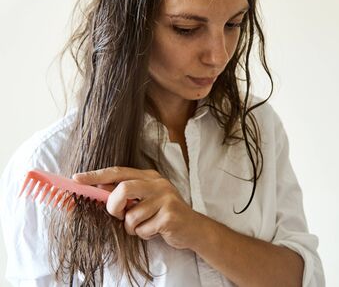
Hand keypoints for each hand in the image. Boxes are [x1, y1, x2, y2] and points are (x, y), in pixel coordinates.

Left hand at [72, 166, 204, 249]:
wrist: (193, 228)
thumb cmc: (164, 215)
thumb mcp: (145, 200)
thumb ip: (126, 194)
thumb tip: (98, 190)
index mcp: (149, 177)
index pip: (119, 172)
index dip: (97, 175)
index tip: (77, 179)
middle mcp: (158, 183)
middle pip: (124, 188)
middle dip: (114, 205)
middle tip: (118, 215)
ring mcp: (166, 198)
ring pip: (132, 215)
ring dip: (132, 227)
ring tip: (144, 226)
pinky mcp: (171, 215)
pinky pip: (144, 229)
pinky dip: (144, 235)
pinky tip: (155, 231)